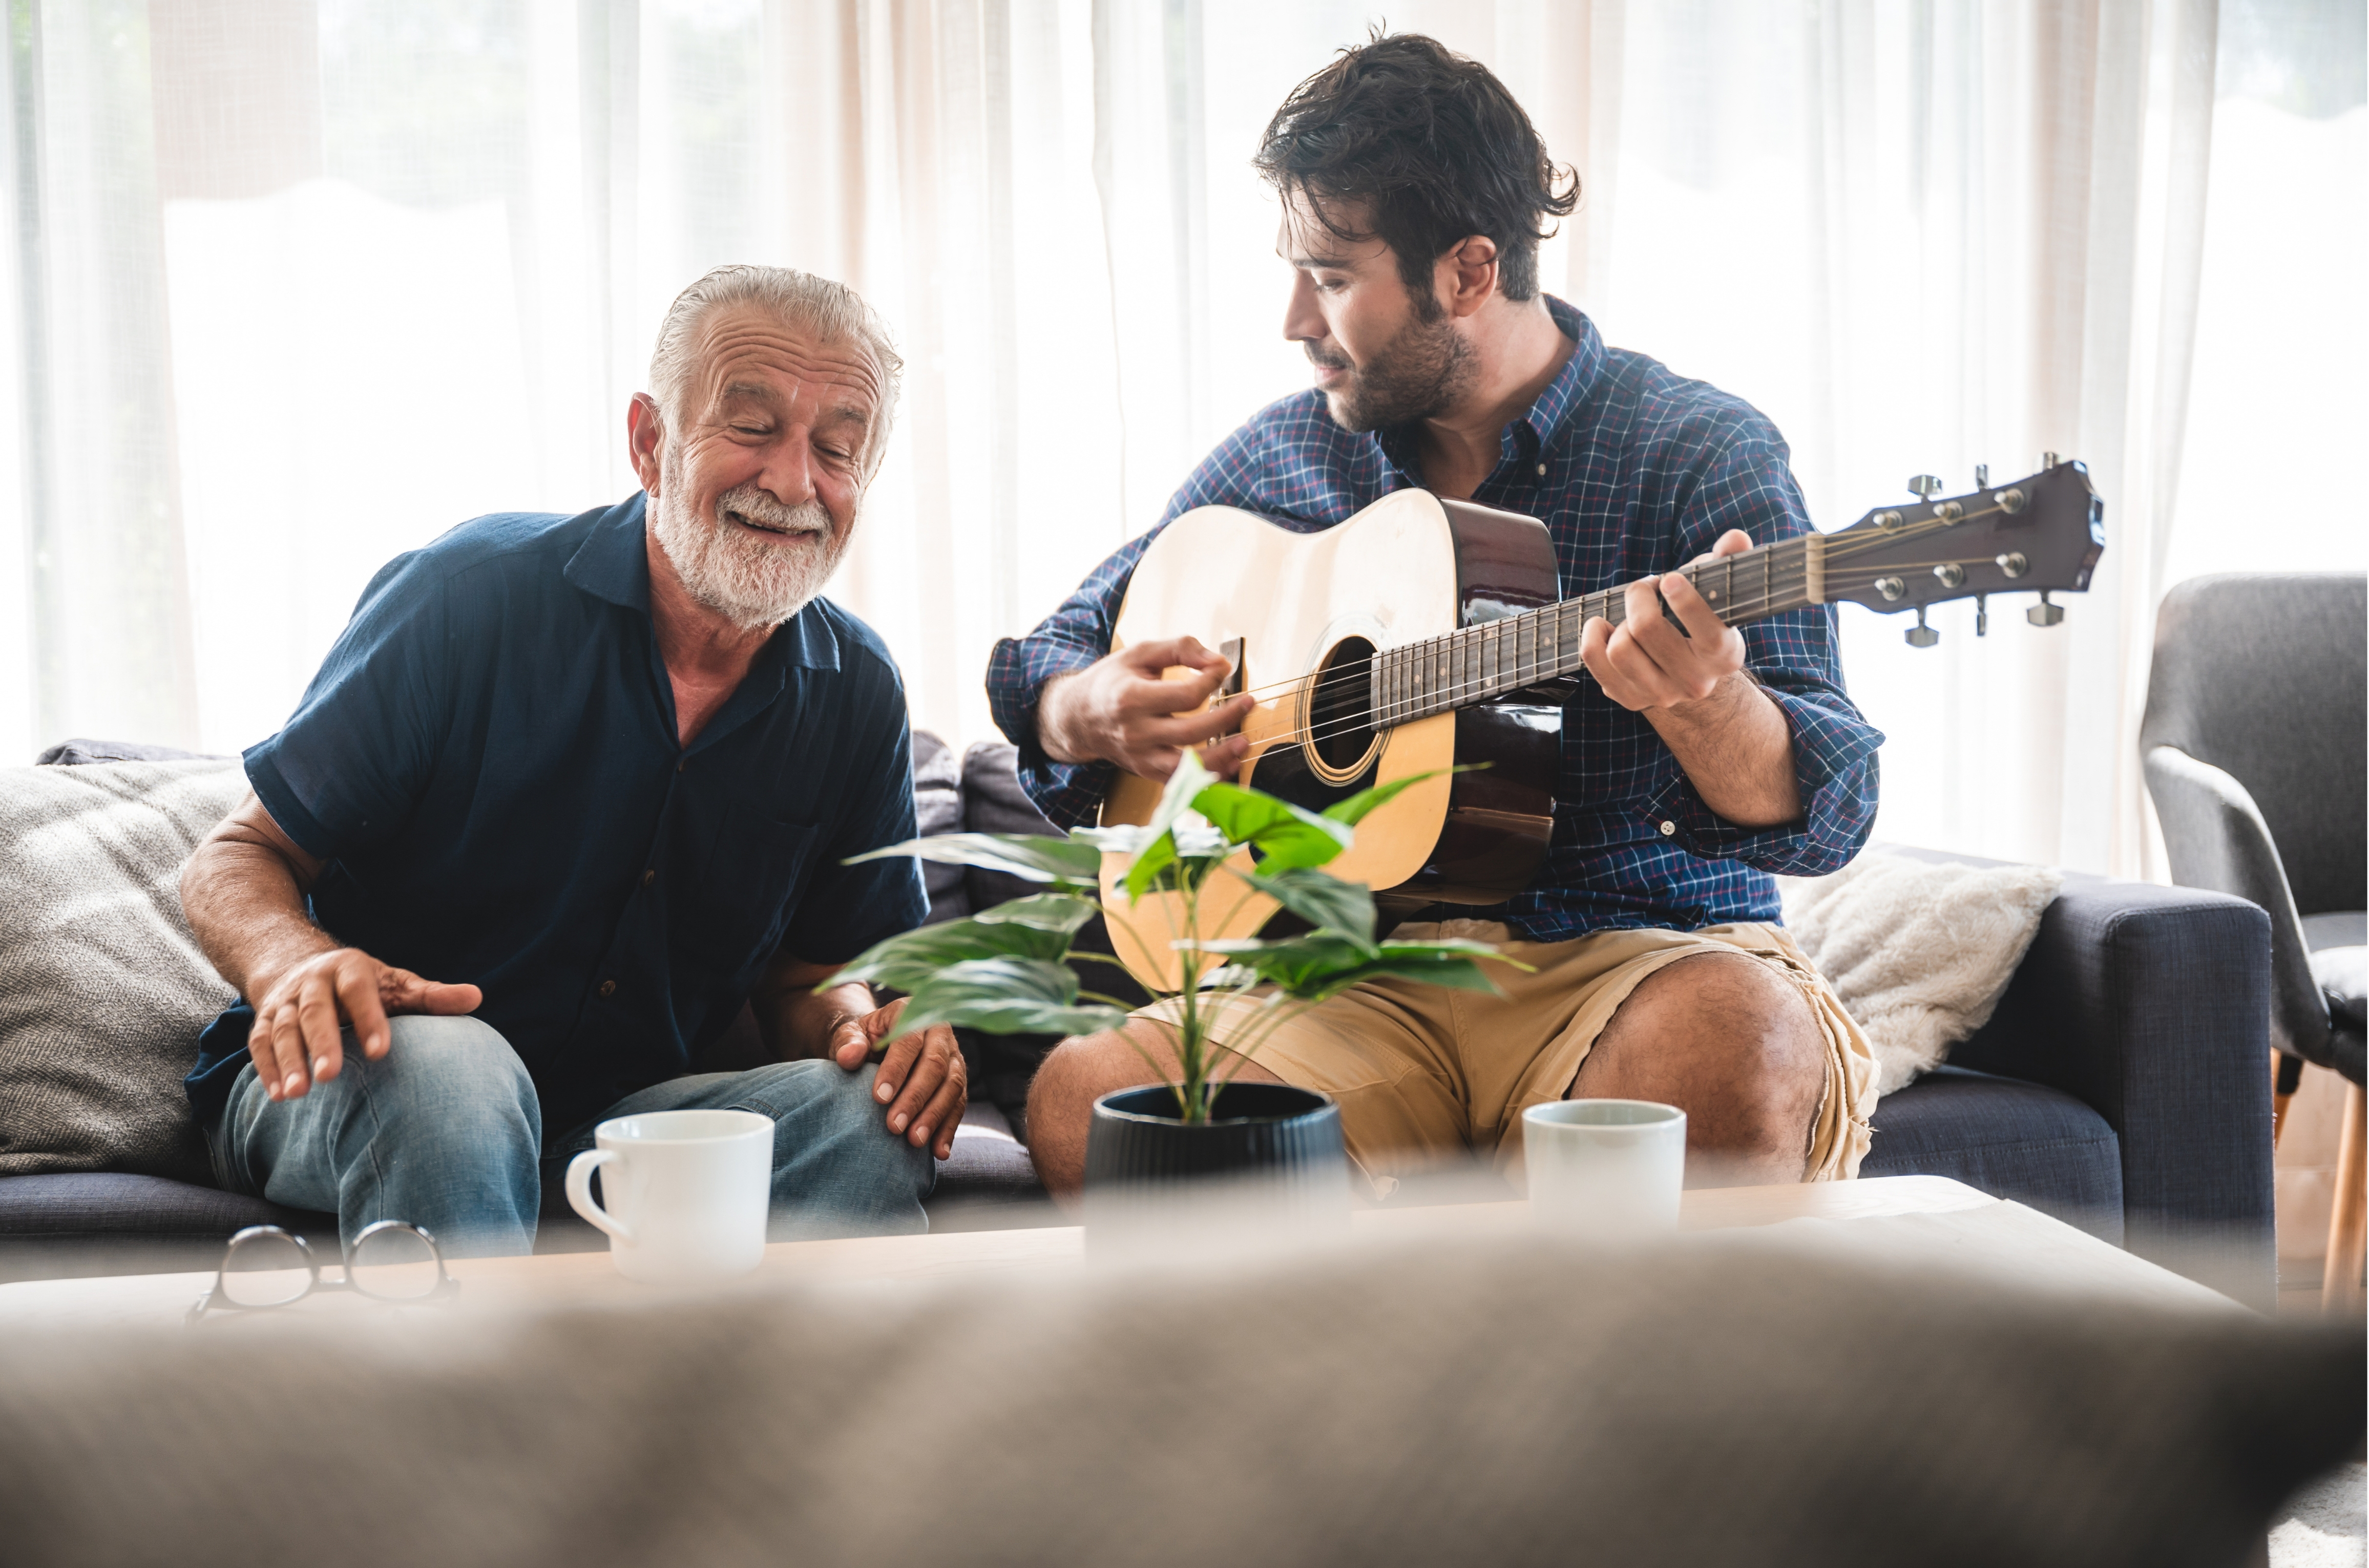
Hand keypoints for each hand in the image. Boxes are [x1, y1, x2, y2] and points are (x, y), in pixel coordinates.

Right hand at [246, 949, 481, 1102]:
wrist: (299, 964)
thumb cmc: (362, 984)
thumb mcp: (396, 984)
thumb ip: (431, 995)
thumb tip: (477, 997)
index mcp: (349, 968)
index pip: (359, 991)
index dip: (369, 1019)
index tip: (381, 1051)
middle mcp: (312, 981)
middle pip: (315, 1010)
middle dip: (321, 1043)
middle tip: (330, 1076)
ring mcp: (284, 1001)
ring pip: (281, 1029)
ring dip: (288, 1061)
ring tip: (298, 1093)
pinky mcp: (262, 1019)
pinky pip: (259, 1043)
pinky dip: (266, 1068)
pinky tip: (277, 1096)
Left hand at [821, 997, 967, 1159]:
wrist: (876, 1045)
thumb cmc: (861, 1040)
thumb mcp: (849, 1034)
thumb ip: (847, 1042)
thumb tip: (849, 1056)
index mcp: (912, 1012)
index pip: (908, 1041)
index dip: (895, 1070)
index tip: (879, 1098)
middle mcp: (940, 1032)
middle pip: (935, 1065)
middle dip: (915, 1098)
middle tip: (894, 1127)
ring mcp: (954, 1056)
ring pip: (953, 1086)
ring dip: (934, 1116)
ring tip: (914, 1141)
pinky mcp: (958, 1080)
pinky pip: (959, 1104)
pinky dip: (949, 1129)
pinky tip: (938, 1151)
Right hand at [1040, 635, 1251, 781]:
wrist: (1079, 717)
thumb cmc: (1113, 681)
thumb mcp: (1141, 653)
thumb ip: (1181, 649)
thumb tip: (1218, 662)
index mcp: (1132, 699)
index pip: (1186, 696)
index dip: (1212, 681)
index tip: (1221, 670)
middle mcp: (1135, 733)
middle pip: (1192, 732)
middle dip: (1227, 718)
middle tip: (1248, 703)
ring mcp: (1140, 756)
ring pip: (1187, 766)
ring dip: (1222, 757)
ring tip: (1243, 742)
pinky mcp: (1146, 771)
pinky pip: (1181, 781)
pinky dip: (1207, 777)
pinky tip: (1228, 763)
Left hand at [1580, 530, 1752, 711]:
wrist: (1688, 669)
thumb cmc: (1699, 619)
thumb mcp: (1717, 591)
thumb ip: (1728, 561)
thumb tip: (1736, 538)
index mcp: (1725, 654)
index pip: (1709, 633)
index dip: (1685, 601)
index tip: (1669, 578)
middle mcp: (1696, 681)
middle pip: (1648, 630)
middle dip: (1639, 597)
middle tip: (1644, 588)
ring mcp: (1662, 695)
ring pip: (1619, 649)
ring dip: (1618, 620)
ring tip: (1628, 613)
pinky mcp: (1631, 700)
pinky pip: (1594, 662)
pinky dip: (1592, 637)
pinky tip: (1605, 627)